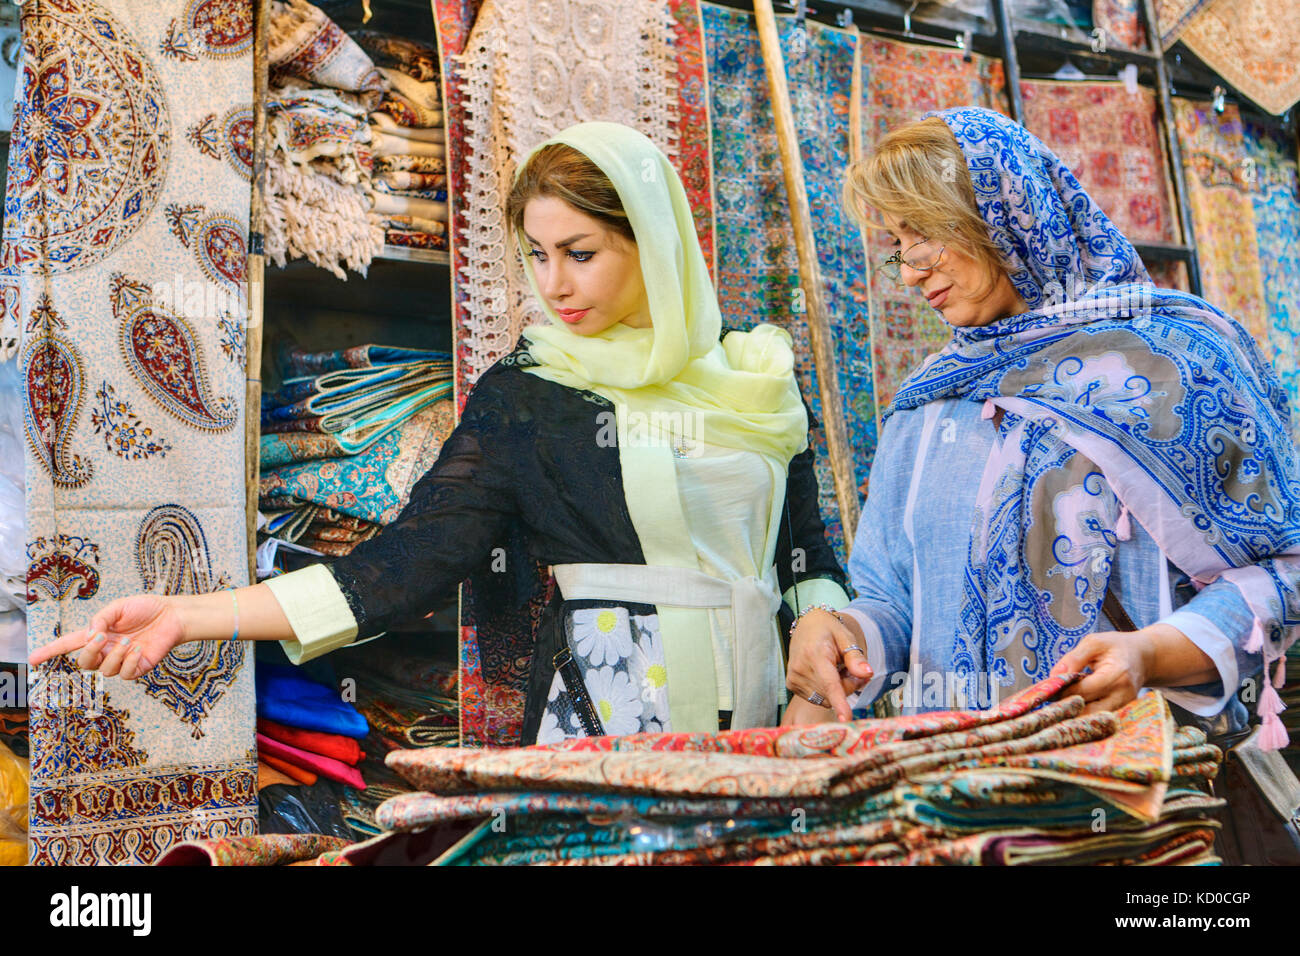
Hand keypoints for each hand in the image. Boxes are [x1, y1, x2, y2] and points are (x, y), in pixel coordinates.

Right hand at [28, 593, 188, 679]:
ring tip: (130, 640)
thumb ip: (100, 619)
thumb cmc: (146, 608)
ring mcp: (121, 660)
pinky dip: (129, 662)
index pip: (68, 645)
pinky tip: (139, 650)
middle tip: (102, 638)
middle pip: (84, 663)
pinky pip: (125, 674)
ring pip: (104, 670)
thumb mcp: (118, 607)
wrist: (173, 615)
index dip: (50, 651)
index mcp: (97, 634)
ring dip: (115, 655)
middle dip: (89, 652)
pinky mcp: (138, 668)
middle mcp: (107, 650)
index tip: (32, 659)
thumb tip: (89, 636)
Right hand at [784, 609, 872, 721]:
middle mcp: (800, 669)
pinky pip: (818, 698)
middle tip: (854, 669)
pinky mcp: (791, 685)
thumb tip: (868, 673)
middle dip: (849, 686)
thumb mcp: (846, 637)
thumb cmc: (828, 629)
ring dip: (838, 689)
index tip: (846, 719)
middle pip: (833, 694)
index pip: (829, 683)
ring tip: (838, 669)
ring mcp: (794, 678)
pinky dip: (827, 691)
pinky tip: (827, 674)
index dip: (840, 702)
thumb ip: (855, 657)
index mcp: (814, 654)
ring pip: (826, 699)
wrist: (806, 625)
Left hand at [1049, 630, 1149, 714]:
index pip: (1084, 690)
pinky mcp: (1122, 711)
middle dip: (1066, 707)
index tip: (1045, 690)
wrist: (1145, 656)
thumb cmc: (1117, 646)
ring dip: (1074, 713)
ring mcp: (1124, 706)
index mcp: (1117, 674)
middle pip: (1088, 710)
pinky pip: (1099, 717)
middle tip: (1047, 701)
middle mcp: (1123, 695)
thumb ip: (1074, 658)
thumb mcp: (1094, 642)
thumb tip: (1054, 677)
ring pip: (1093, 718)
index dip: (1062, 692)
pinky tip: (1071, 706)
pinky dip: (1083, 713)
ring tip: (1057, 704)